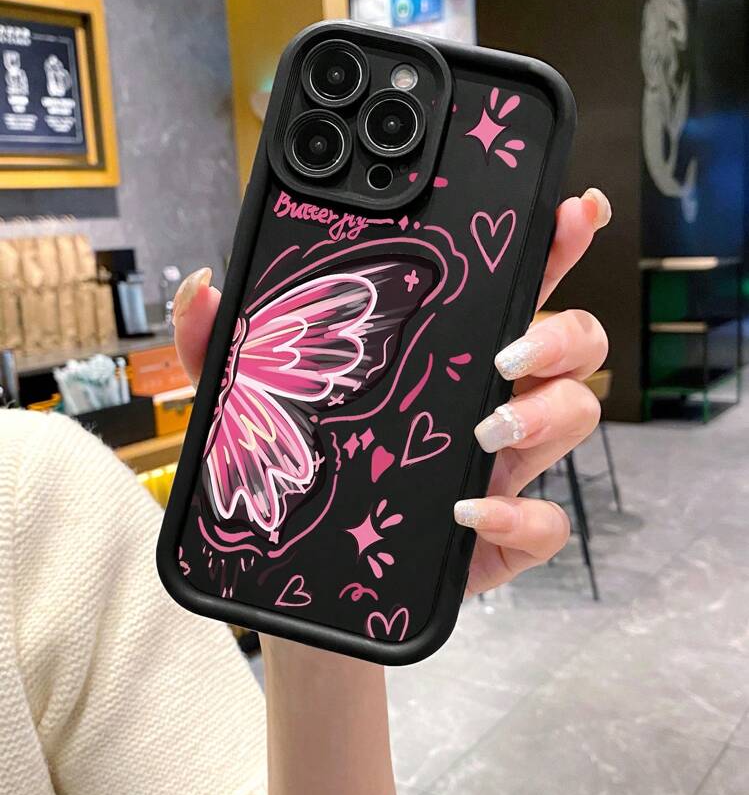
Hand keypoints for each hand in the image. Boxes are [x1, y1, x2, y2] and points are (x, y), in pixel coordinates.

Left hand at [172, 187, 610, 598]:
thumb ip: (223, 345)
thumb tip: (206, 285)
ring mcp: (503, 469)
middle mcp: (489, 401)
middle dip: (564, 331)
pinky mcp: (500, 538)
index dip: (555, 244)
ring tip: (483, 429)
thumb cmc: (294, 477)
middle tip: (508, 350)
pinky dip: (518, 515)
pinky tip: (466, 512)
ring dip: (544, 416)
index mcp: (446, 358)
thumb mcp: (248, 406)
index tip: (572, 210)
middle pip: (576, 345)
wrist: (304, 584)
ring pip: (577, 418)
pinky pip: (548, 523)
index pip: (514, 286)